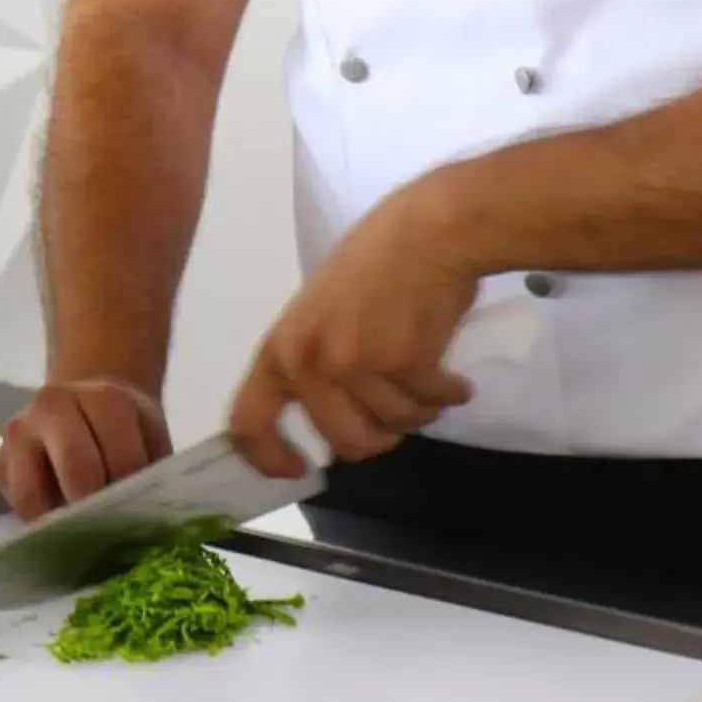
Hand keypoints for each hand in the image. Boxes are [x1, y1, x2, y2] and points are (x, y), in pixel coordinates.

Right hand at [0, 376, 171, 518]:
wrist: (86, 403)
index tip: (138, 519)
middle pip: (76, 469)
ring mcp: (19, 431)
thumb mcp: (148, 438)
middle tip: (108, 533)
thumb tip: (144, 519)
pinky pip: (17, 505)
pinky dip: (39, 522)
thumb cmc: (124, 429)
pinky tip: (60, 520)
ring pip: (32, 493)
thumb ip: (150, 471)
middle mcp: (53, 404)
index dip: (132, 496)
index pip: (122, 459)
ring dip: (58, 520)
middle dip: (95, 509)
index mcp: (104, 398)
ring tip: (80, 530)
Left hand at [229, 177, 481, 478]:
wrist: (429, 230)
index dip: (269, 459)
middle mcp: (310, 363)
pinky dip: (447, 395)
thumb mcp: (319, 311)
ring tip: (426, 377)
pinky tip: (453, 378)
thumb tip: (328, 418)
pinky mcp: (404, 365)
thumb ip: (314, 362)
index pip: (249, 423)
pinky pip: (429, 406)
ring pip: (394, 427)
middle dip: (380, 437)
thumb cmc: (377, 262)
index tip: (300, 470)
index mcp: (281, 348)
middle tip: (399, 412)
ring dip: (418, 411)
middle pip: (345, 443)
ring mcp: (356, 365)